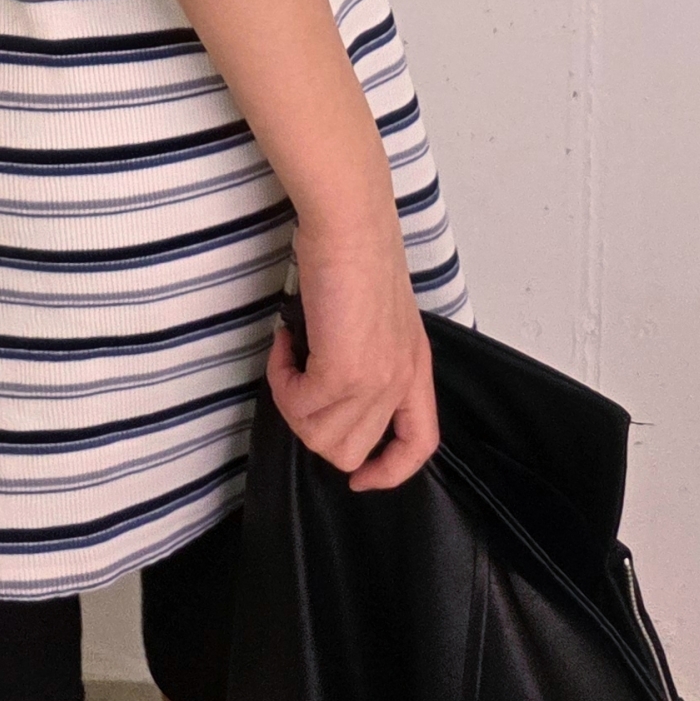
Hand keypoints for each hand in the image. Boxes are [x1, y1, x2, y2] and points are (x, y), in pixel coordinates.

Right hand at [266, 205, 438, 491]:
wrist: (351, 222)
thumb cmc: (358, 254)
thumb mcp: (381, 318)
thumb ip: (370, 357)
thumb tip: (327, 386)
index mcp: (415, 368)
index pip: (419, 445)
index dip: (389, 472)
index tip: (360, 478)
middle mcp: (399, 380)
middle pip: (350, 452)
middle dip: (312, 426)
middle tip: (298, 379)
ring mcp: (373, 380)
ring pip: (318, 436)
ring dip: (292, 402)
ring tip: (291, 355)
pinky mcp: (342, 370)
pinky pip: (297, 404)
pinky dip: (280, 377)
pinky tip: (284, 340)